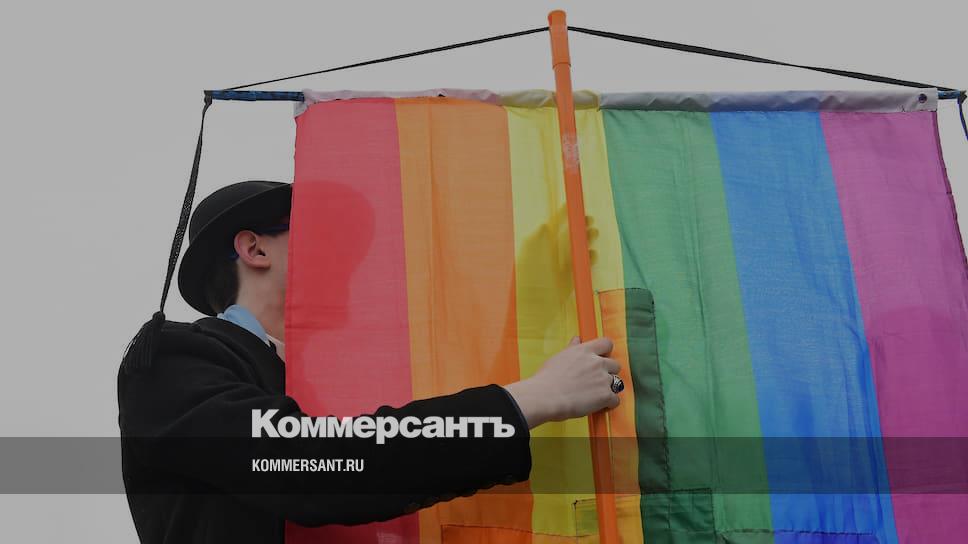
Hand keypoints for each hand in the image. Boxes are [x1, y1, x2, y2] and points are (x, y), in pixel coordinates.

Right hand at [504, 337, 619, 428]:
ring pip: (617, 383)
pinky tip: (599, 406)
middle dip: (608, 372)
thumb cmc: (548, 378)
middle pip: (615, 365)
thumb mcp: (559, 357)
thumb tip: (577, 339)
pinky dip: (609, 403)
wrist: (546, 396)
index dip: (606, 352)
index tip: (601, 359)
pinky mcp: (605, 396)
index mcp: (585, 351)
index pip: (607, 344)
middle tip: (597, 380)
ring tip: (596, 395)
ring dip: (609, 388)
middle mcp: (597, 363)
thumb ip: (572, 348)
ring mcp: (603, 379)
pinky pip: (615, 400)